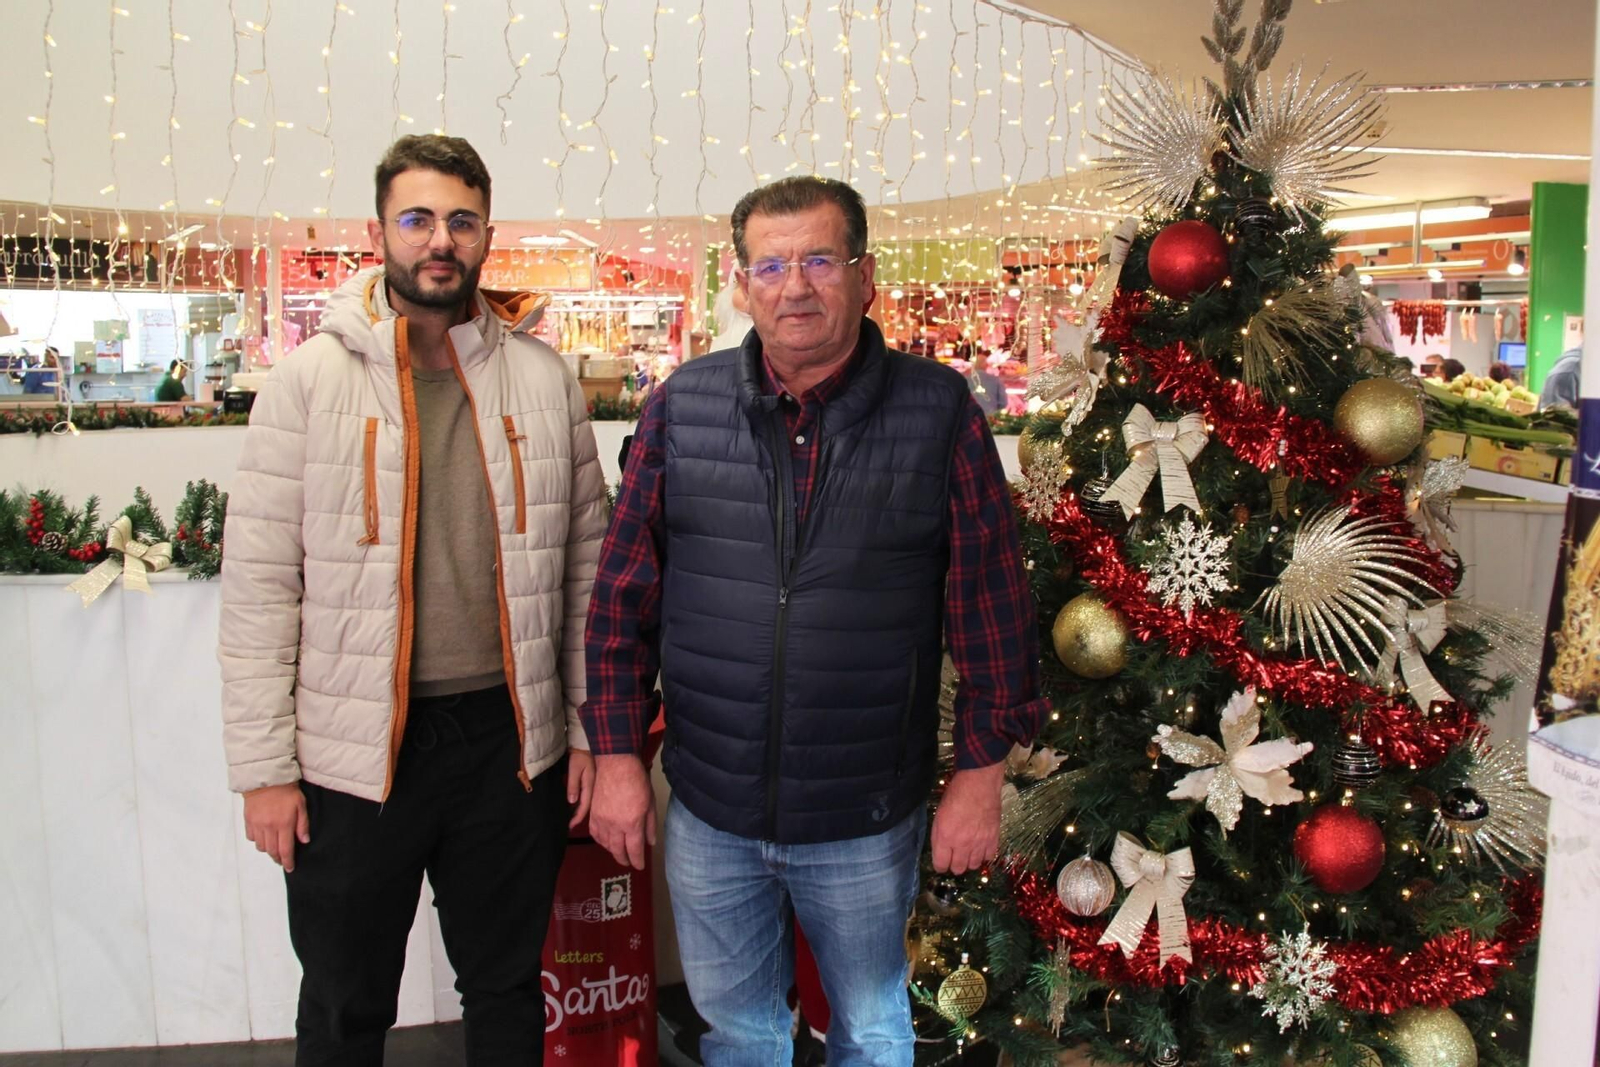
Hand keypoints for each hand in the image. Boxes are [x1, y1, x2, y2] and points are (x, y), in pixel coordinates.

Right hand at [243, 782, 309, 872]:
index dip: (288, 861)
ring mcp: (257, 824)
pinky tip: (264, 836)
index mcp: (284, 824)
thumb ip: (303, 825)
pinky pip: (251, 837)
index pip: (285, 850)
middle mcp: (269, 827)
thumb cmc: (287, 790)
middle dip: (278, 858)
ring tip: (274, 847)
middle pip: (272, 851)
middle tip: (282, 860)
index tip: (290, 868)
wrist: (266, 778)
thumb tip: (304, 841)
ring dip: (268, 850)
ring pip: (261, 847)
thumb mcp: (301, 805)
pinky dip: (258, 840)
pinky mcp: (248, 820)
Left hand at [567, 748, 595, 829]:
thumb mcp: (575, 769)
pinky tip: (573, 806)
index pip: (584, 807)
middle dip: (577, 817)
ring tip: (570, 819)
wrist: (586, 745)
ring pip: (585, 803)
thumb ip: (573, 785)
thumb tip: (571, 802)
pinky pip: (585, 797)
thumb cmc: (580, 755)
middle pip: (586, 807)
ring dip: (578, 811)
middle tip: (568, 827)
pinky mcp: (589, 782)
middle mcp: (592, 788)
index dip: (577, 818)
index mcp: (589, 786)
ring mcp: (591, 785)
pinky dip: (578, 804)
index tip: (569, 826)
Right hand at [589, 754, 655, 869]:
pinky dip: (601, 841)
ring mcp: (602, 820)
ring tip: (619, 853)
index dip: (637, 861)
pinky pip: (596, 834)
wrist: (616, 764)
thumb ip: (650, 825)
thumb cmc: (637, 781)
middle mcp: (615, 826)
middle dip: (624, 859)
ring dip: (613, 851)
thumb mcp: (650, 803)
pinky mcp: (593, 814)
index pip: (634, 850)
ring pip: (606, 844)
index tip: (640, 866)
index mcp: (632, 824)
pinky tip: (606, 841)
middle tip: (629, 862)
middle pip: (618, 850)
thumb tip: (651, 842)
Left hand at [930, 761, 1004, 874]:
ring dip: (969, 861)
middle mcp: (962, 844)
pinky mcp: (993, 838)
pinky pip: (989, 857)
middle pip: (958, 868)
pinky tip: (980, 848)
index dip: (940, 866)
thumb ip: (938, 836)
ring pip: (974, 866)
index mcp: (945, 837)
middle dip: (954, 866)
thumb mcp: (938, 815)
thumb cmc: (955, 795)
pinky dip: (984, 855)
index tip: (941, 863)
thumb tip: (940, 851)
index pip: (941, 865)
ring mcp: (979, 843)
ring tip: (968, 853)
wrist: (979, 783)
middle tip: (954, 858)